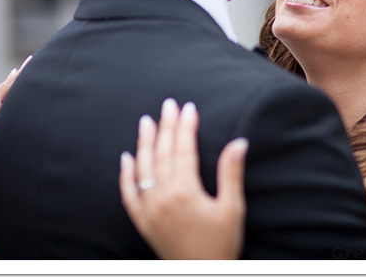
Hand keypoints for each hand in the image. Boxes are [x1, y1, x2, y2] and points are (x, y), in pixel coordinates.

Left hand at [119, 98, 247, 259]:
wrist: (203, 275)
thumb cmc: (221, 244)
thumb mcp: (232, 208)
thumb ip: (231, 173)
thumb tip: (239, 142)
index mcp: (185, 191)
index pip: (183, 149)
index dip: (186, 126)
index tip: (188, 107)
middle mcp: (162, 197)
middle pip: (162, 154)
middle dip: (166, 127)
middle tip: (168, 104)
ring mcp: (149, 210)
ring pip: (143, 169)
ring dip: (144, 143)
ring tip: (146, 122)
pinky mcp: (143, 222)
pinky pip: (129, 194)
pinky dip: (126, 175)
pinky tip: (126, 158)